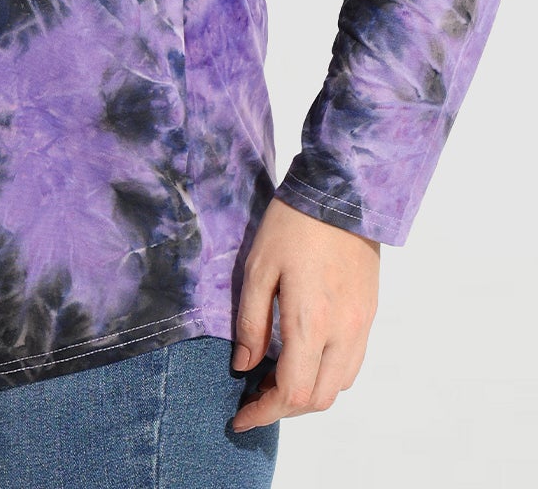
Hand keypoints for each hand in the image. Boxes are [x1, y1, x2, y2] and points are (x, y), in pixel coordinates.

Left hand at [230, 194, 379, 430]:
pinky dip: (328, 376)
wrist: (341, 194)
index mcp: (310, 322)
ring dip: (308, 394)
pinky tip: (304, 359)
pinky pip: (352, 364)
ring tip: (275, 379)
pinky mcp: (370, 315)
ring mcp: (361, 325)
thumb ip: (251, 322)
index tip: (240, 417)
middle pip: (317, 398)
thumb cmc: (292, 225)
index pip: (291, 392)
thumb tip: (244, 365)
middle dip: (283, 407)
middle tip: (253, 396)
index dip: (264, 413)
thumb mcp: (257, 268)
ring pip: (339, 387)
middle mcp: (342, 332)